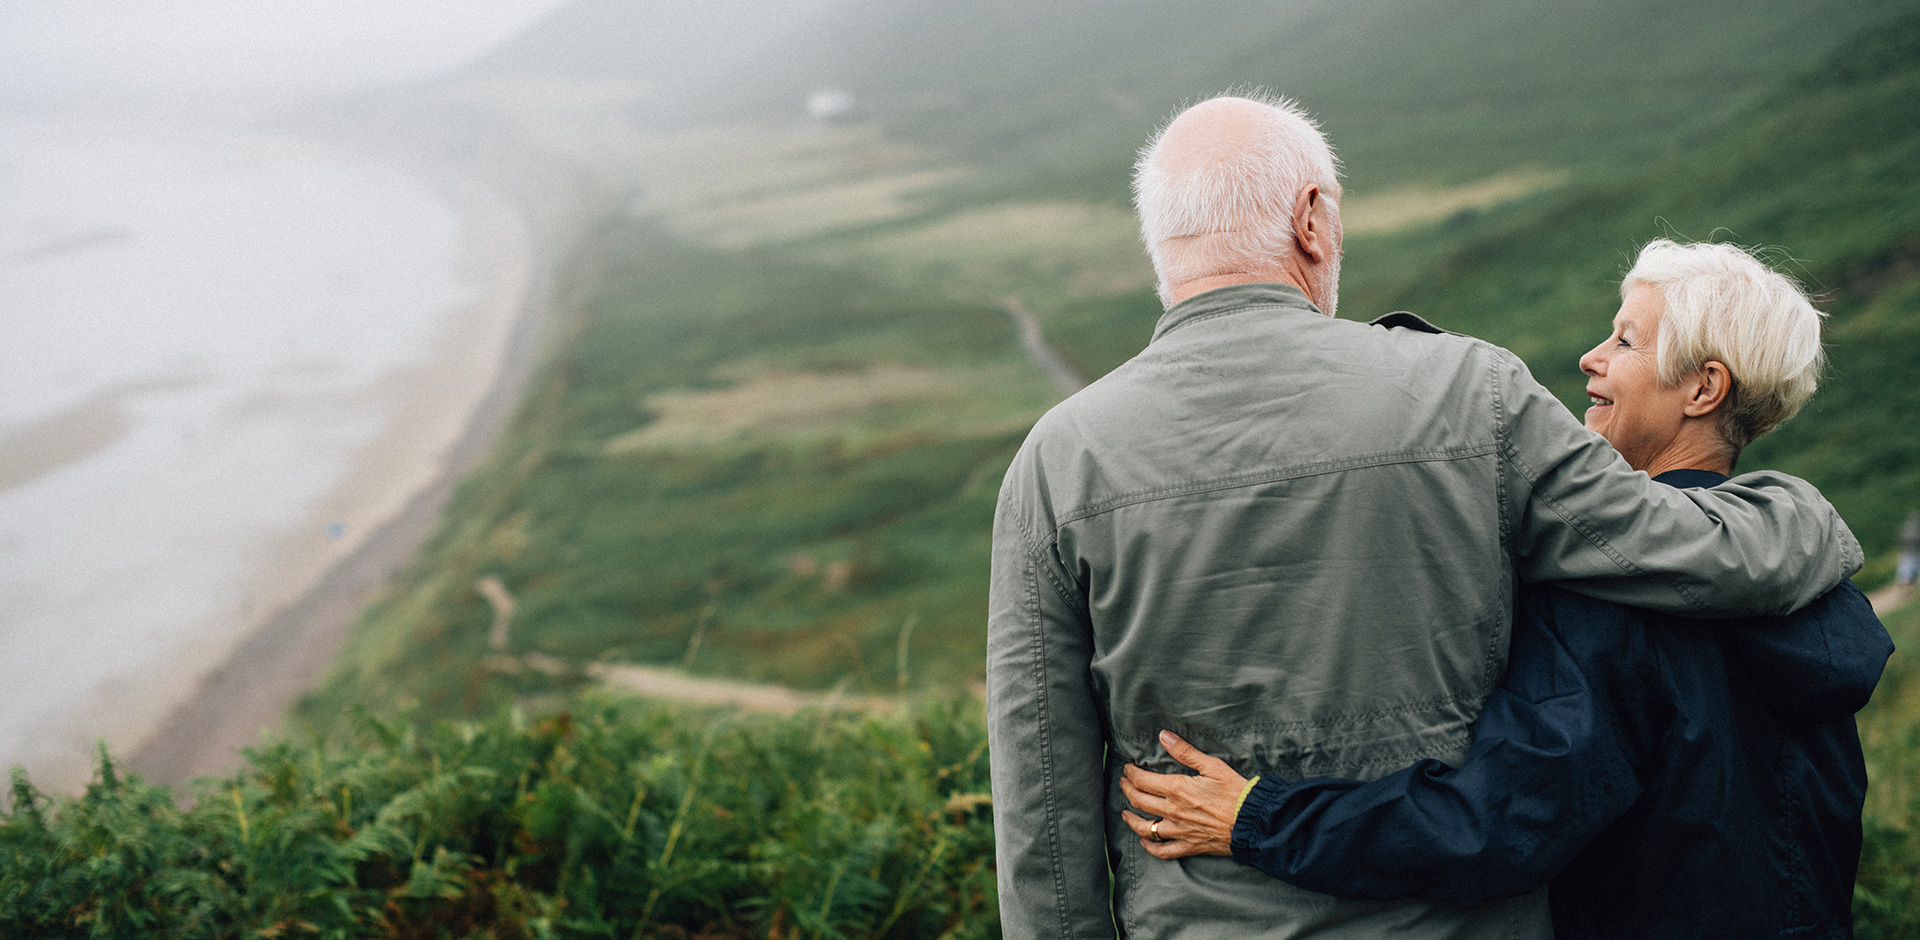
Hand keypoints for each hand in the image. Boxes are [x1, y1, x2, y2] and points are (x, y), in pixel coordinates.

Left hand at [1119, 730, 1249, 858]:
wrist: (1253, 822)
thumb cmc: (1236, 791)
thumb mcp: (1212, 765)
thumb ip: (1185, 751)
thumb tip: (1164, 736)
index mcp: (1177, 789)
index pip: (1142, 781)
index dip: (1131, 773)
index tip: (1128, 768)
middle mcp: (1173, 812)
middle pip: (1139, 801)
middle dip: (1127, 790)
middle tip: (1124, 783)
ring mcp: (1180, 831)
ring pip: (1145, 828)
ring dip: (1131, 819)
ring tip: (1125, 813)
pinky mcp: (1189, 846)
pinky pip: (1163, 851)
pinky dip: (1150, 847)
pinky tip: (1145, 841)